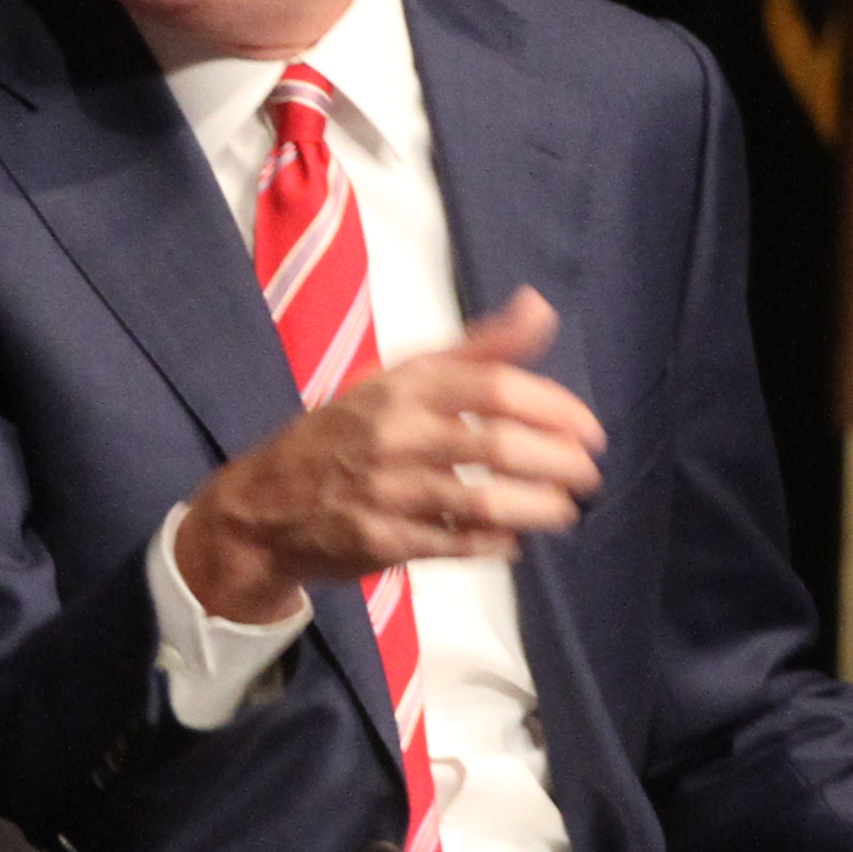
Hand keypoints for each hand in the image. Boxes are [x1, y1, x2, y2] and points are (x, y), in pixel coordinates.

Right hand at [171, 289, 607, 622]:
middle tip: (588, 476)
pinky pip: (453, 545)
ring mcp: (386, 491)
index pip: (494, 388)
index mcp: (403, 386)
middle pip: (495, 445)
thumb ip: (477, 348)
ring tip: (566, 511)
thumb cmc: (345, 432)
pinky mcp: (380, 541)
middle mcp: (395, 433)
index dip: (553, 409)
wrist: (262, 504)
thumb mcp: (400, 378)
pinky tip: (512, 542)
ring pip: (480, 500)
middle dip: (557, 463)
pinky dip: (492, 545)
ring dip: (536, 508)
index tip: (589, 430)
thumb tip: (540, 306)